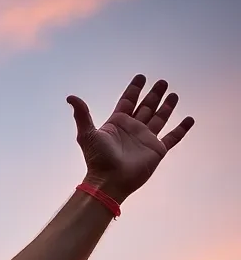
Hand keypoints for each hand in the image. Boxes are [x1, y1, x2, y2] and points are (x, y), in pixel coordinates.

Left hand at [68, 74, 193, 201]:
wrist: (109, 181)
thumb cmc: (97, 160)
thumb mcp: (87, 134)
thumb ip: (82, 114)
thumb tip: (70, 97)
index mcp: (117, 124)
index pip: (127, 101)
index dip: (134, 89)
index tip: (141, 77)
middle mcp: (132, 129)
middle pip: (146, 107)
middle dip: (153, 94)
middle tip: (162, 82)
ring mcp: (145, 139)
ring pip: (159, 118)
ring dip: (166, 107)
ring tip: (173, 94)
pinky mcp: (157, 150)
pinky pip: (173, 137)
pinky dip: (181, 129)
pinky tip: (189, 119)